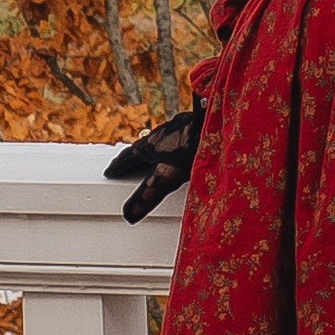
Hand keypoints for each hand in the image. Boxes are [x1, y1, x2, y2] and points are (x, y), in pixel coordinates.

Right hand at [104, 99, 202, 224]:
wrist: (225, 118)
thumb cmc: (195, 147)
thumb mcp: (169, 176)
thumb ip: (149, 195)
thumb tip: (128, 215)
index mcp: (151, 144)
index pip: (129, 156)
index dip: (118, 166)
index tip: (109, 171)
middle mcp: (163, 132)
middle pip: (143, 145)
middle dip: (135, 155)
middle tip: (127, 162)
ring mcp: (181, 125)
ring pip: (162, 138)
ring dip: (155, 147)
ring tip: (154, 155)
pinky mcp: (199, 123)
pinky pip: (181, 133)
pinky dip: (176, 141)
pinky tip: (186, 144)